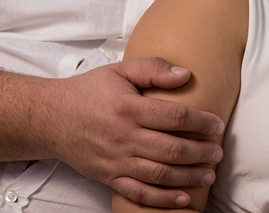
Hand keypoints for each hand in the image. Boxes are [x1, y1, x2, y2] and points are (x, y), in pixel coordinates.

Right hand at [43, 57, 224, 207]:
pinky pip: (139, 193)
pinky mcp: (108, 177)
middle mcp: (123, 137)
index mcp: (129, 108)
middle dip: (200, 152)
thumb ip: (152, 69)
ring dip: (188, 177)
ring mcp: (116, 160)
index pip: (174, 116)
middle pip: (171, 149)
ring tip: (209, 174)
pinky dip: (162, 200)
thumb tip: (185, 74)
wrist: (50, 118)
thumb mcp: (119, 71)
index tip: (218, 125)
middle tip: (219, 153)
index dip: (200, 121)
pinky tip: (183, 199)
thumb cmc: (88, 92)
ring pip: (159, 174)